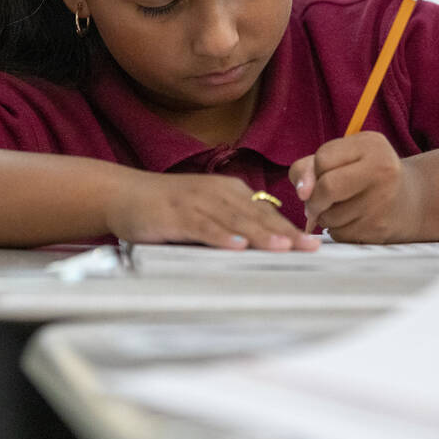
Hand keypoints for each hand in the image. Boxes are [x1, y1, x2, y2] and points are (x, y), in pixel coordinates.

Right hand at [105, 172, 320, 251]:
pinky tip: (235, 246)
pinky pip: (202, 226)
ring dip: (259, 234)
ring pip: (234, 220)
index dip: (290, 228)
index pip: (265, 212)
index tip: (315, 244)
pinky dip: (220, 236)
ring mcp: (196, 202)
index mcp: (228, 191)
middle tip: (310, 247)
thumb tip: (268, 242)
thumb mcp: (206, 211)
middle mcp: (217, 193)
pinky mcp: (175, 215)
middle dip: (285, 232)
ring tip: (283, 247)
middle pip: (256, 215)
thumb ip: (233, 223)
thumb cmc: (167, 207)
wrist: (123, 194)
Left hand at [290, 131, 426, 242]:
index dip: (315, 171)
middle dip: (314, 198)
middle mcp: (383, 171)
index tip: (323, 175)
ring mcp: (383, 202)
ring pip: (329, 216)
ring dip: (324, 216)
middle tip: (318, 200)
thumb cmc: (365, 174)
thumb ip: (309, 167)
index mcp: (372, 145)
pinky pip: (339, 233)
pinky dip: (336, 229)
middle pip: (327, 188)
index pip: (323, 159)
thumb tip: (302, 192)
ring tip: (341, 207)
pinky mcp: (379, 229)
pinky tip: (352, 220)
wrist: (412, 200)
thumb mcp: (342, 157)